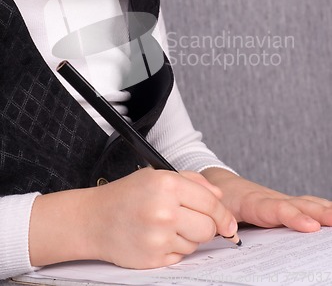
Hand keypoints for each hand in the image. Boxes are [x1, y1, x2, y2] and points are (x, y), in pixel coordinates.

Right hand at [30, 168, 237, 268]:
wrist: (94, 219)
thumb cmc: (126, 195)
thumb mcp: (157, 176)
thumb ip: (192, 181)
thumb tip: (219, 195)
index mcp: (167, 185)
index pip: (211, 202)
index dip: (224, 214)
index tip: (228, 222)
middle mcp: (164, 211)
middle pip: (208, 227)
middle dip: (207, 226)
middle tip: (192, 220)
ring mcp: (158, 237)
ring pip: (196, 243)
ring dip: (189, 236)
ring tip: (167, 225)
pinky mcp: (153, 259)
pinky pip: (181, 256)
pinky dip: (175, 248)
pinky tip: (159, 237)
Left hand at [202, 168, 331, 232]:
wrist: (222, 183)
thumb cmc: (220, 199)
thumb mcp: (215, 211)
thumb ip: (222, 223)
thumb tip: (231, 236)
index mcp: (252, 202)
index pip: (275, 210)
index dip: (292, 217)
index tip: (310, 227)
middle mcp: (270, 199)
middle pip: (298, 204)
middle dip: (319, 213)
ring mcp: (280, 201)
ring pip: (305, 203)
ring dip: (324, 210)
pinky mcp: (285, 204)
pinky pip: (306, 205)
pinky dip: (322, 209)